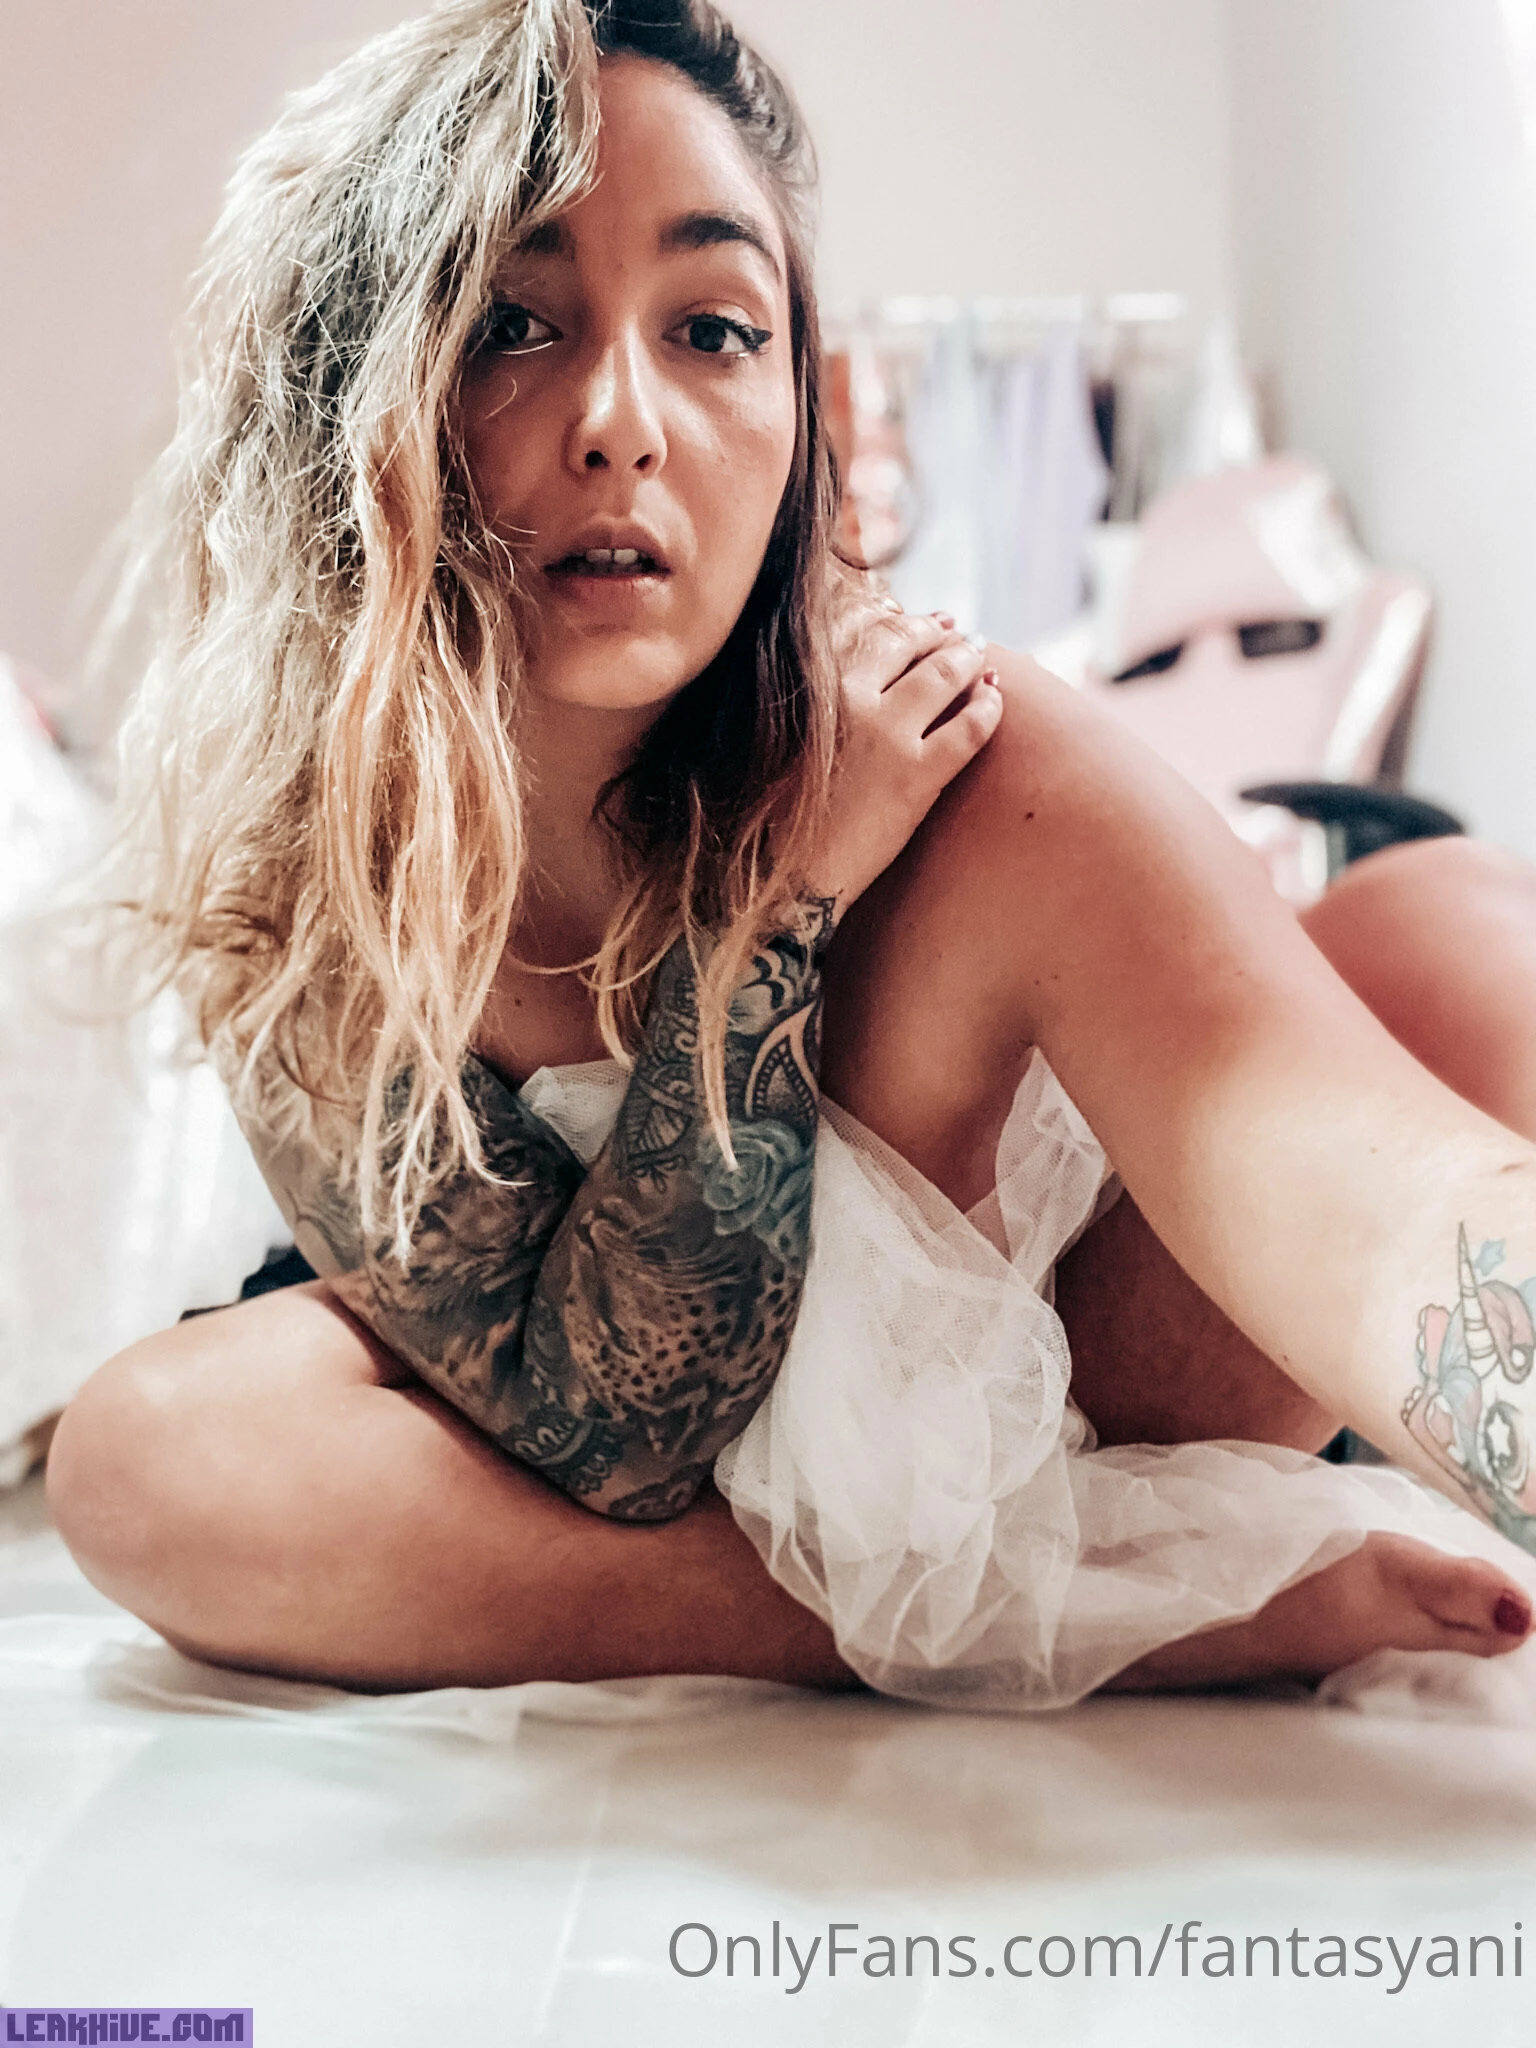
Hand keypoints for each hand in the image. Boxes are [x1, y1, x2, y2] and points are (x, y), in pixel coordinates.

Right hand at [805, 565, 1002, 914]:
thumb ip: (808, 707)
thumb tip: (843, 686)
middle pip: (906, 645)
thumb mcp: (780, 746)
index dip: (901, 623)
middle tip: (957, 633)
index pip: (866, 635)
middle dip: (937, 634)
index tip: (922, 621)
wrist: (789, 876)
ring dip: (967, 662)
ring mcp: (887, 736)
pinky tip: (996, 700)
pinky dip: (988, 708)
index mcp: (812, 690)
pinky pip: (969, 729)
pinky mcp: (917, 776)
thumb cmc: (776, 820)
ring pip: (943, 678)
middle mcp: (849, 700)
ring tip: (982, 659)